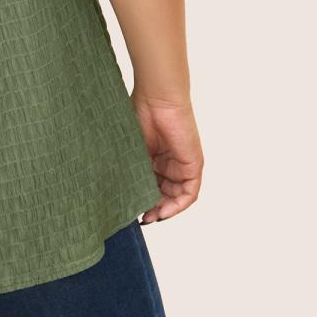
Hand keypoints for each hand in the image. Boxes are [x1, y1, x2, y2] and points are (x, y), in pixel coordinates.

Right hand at [130, 95, 202, 223]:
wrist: (157, 99)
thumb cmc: (141, 114)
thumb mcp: (132, 149)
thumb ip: (131, 170)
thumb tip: (122, 195)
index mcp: (153, 157)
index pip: (151, 185)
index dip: (142, 200)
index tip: (131, 211)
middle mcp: (169, 162)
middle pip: (164, 193)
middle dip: (154, 208)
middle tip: (142, 218)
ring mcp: (182, 164)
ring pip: (176, 196)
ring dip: (165, 209)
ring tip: (151, 216)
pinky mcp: (193, 164)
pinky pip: (189, 192)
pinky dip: (178, 204)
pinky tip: (164, 211)